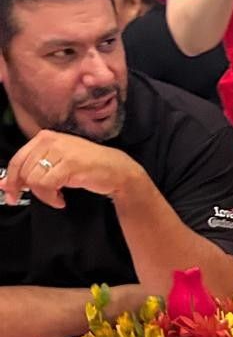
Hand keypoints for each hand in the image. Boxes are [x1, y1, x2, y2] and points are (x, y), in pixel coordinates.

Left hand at [2, 130, 141, 208]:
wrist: (117, 170)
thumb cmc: (88, 166)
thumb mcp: (55, 166)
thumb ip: (30, 172)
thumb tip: (4, 184)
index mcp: (45, 137)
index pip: (17, 160)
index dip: (11, 180)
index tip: (11, 194)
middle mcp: (51, 140)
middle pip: (24, 172)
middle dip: (29, 190)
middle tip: (43, 197)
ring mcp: (61, 151)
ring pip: (33, 180)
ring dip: (43, 195)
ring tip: (57, 196)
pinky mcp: (69, 164)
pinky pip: (46, 186)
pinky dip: (51, 198)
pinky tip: (61, 199)